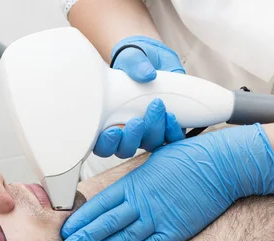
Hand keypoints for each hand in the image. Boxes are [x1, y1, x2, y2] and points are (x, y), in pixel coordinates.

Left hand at [61, 124, 273, 240]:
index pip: (99, 205)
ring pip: (122, 237)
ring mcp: (158, 217)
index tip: (67, 231)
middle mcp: (141, 201)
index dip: (81, 220)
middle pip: (105, 224)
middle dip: (83, 239)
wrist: (220, 165)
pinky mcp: (175, 229)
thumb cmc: (188, 158)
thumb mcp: (154, 161)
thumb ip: (134, 179)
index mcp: (134, 183)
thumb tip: (119, 191)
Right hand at [94, 36, 185, 158]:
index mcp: (108, 120)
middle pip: (125, 149)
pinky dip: (172, 131)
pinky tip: (171, 115)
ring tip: (157, 108)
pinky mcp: (167, 127)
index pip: (102, 145)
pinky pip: (171, 139)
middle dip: (132, 139)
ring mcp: (147, 130)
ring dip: (154, 132)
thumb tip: (147, 74)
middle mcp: (127, 130)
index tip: (113, 131)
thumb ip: (135, 63)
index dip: (106, 145)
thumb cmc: (134, 62)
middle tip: (137, 121)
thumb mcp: (131, 57)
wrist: (152, 58)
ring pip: (149, 145)